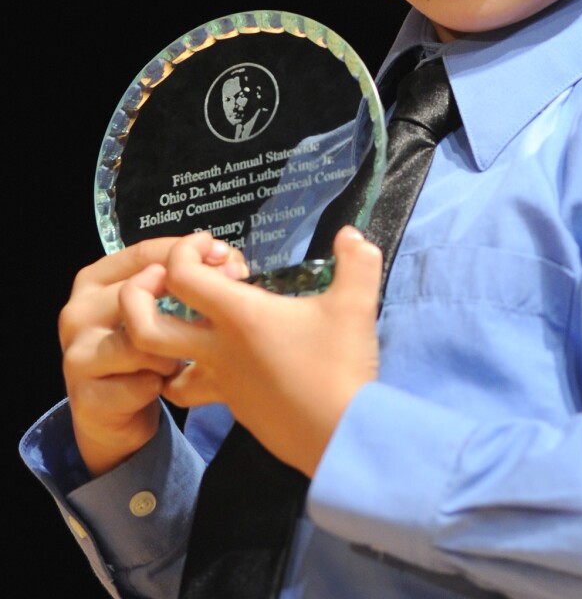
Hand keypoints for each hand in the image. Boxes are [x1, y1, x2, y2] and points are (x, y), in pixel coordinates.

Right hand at [59, 237, 246, 476]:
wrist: (113, 416)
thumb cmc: (140, 352)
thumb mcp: (157, 306)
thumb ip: (184, 276)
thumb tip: (228, 260)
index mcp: (94, 280)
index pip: (144, 253)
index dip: (190, 253)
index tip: (227, 259)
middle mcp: (78, 312)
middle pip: (139, 294)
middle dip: (188, 300)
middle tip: (219, 311)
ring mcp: (76, 355)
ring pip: (141, 340)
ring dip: (171, 352)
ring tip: (177, 361)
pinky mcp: (86, 398)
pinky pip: (142, 384)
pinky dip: (160, 386)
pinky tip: (161, 386)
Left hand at [119, 226, 382, 476]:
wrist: (342, 436)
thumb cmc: (341, 366)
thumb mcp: (356, 304)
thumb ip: (357, 261)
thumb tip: (352, 234)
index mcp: (239, 315)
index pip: (182, 275)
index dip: (184, 251)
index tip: (212, 245)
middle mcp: (218, 348)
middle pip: (143, 326)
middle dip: (136, 295)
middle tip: (163, 278)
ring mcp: (220, 382)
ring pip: (160, 365)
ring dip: (156, 341)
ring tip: (181, 319)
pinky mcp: (232, 405)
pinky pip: (191, 388)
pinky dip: (188, 370)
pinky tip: (213, 358)